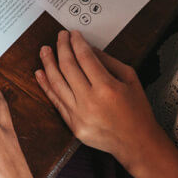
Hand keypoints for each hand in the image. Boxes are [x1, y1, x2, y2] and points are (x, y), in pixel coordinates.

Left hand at [35, 30, 170, 175]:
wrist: (136, 142)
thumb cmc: (136, 110)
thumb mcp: (130, 78)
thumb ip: (108, 61)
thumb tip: (88, 48)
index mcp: (107, 87)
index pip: (85, 57)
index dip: (76, 42)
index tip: (73, 35)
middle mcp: (90, 101)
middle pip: (68, 66)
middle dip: (62, 47)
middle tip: (59, 37)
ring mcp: (79, 115)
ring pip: (56, 83)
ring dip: (48, 64)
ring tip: (45, 51)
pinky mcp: (73, 125)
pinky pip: (56, 101)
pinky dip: (46, 86)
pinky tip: (40, 74)